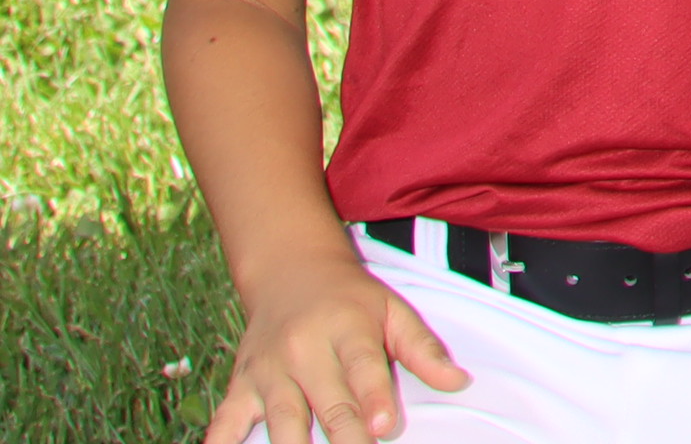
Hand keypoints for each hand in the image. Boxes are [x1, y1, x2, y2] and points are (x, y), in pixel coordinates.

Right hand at [203, 249, 464, 443]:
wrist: (291, 273)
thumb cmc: (352, 301)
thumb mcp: (394, 311)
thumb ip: (424, 349)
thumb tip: (459, 381)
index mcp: (346, 328)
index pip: (362, 368)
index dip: (372, 399)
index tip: (382, 426)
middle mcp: (304, 349)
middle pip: (325, 400)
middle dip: (342, 433)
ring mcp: (268, 370)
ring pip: (281, 416)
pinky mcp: (240, 386)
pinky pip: (226, 420)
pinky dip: (222, 442)